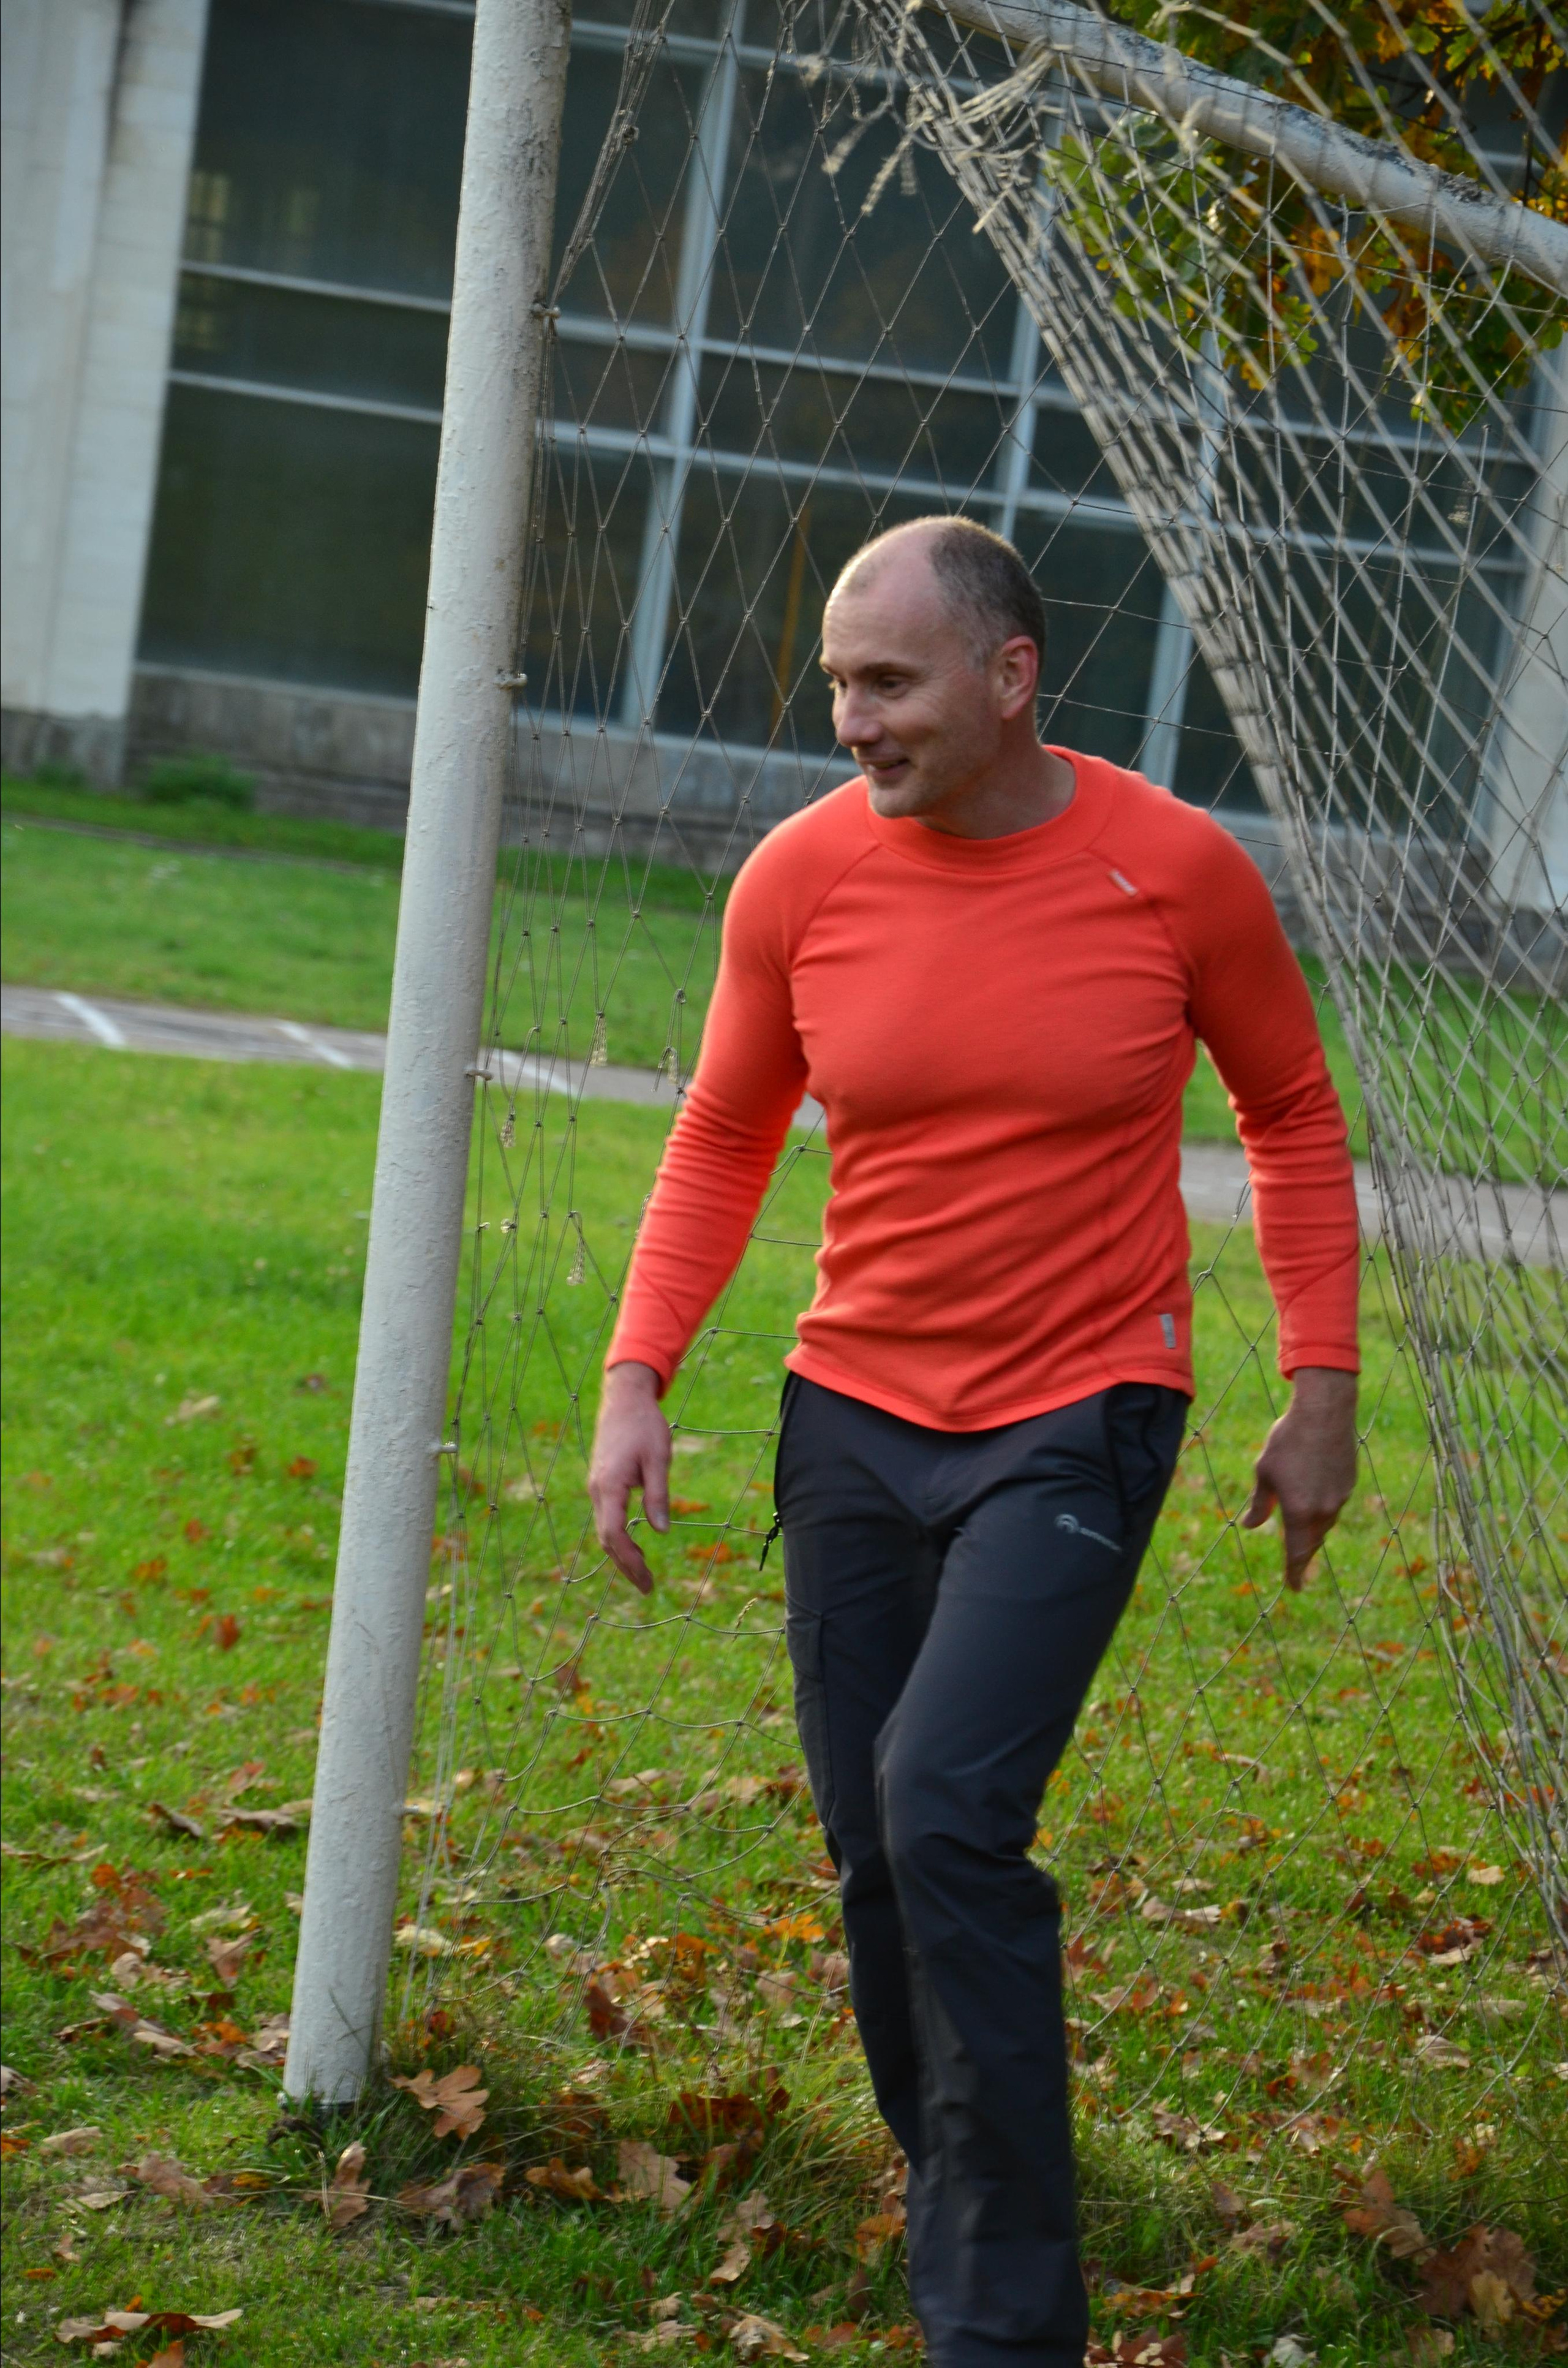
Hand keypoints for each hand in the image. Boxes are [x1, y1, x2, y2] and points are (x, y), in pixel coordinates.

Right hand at [588, 1361, 669, 1594]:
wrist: (624, 1398)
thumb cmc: (645, 1425)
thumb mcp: (659, 1458)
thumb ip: (658, 1495)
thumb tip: (661, 1532)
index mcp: (610, 1485)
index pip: (614, 1535)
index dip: (629, 1562)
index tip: (647, 1582)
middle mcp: (597, 1490)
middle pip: (606, 1539)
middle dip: (626, 1566)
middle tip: (648, 1587)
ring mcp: (596, 1486)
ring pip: (604, 1530)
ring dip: (622, 1554)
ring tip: (643, 1573)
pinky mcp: (601, 1482)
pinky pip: (606, 1518)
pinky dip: (618, 1538)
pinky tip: (634, 1546)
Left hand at [1240, 1366, 1357, 1590]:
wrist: (1325, 1412)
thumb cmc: (1288, 1439)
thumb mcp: (1265, 1472)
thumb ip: (1260, 1504)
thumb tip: (1251, 1526)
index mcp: (1299, 1512)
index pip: (1296, 1553)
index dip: (1294, 1573)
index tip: (1293, 1588)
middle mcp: (1323, 1511)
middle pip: (1312, 1542)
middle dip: (1303, 1556)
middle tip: (1296, 1567)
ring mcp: (1340, 1498)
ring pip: (1325, 1525)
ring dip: (1312, 1533)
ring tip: (1302, 1535)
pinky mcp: (1349, 1483)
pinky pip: (1334, 1506)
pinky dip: (1323, 1511)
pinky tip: (1314, 1500)